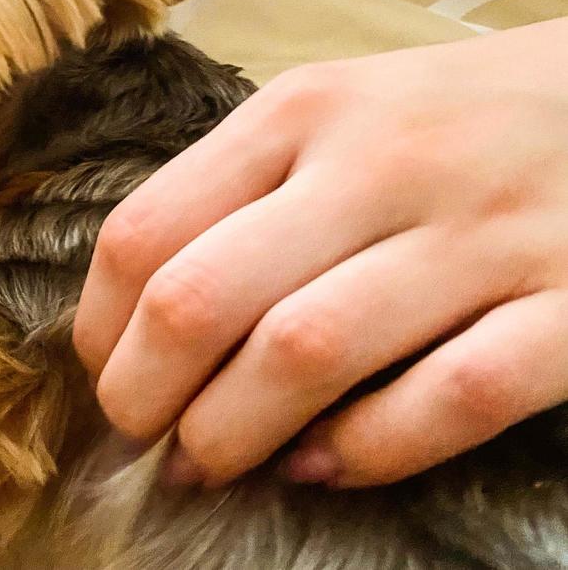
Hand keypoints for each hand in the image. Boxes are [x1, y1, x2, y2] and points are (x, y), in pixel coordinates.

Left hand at [74, 17, 567, 487]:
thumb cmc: (446, 117)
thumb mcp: (330, 111)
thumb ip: (239, 191)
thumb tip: (137, 317)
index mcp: (299, 111)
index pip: (146, 230)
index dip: (101, 324)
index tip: (105, 371)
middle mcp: (375, 163)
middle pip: (202, 298)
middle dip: (144, 392)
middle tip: (143, 433)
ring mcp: (476, 234)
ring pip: (306, 352)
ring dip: (232, 430)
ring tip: (209, 460)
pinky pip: (449, 397)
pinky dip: (369, 449)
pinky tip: (323, 465)